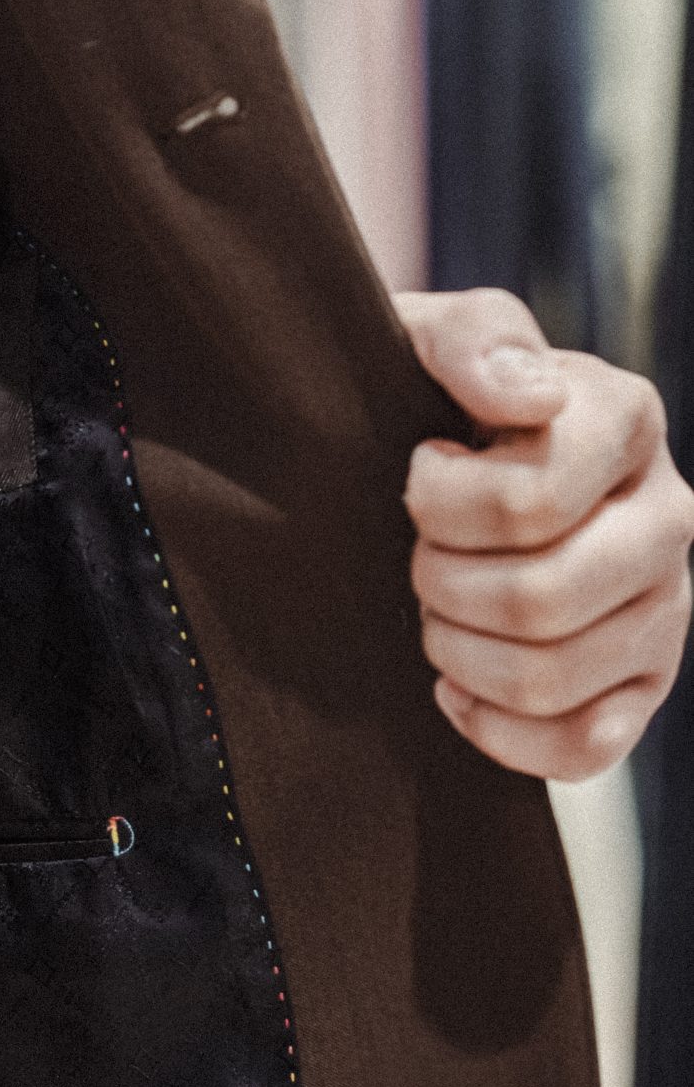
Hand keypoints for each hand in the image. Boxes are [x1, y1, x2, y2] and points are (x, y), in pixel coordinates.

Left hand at [396, 287, 693, 780]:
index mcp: (627, 420)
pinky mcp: (645, 687)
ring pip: (551, 677)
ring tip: (436, 610)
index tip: (419, 472)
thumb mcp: (433, 339)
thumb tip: (531, 401)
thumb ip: (475, 338)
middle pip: (539, 600)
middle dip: (441, 585)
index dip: (441, 504)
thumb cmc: (430, 401)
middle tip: (418, 556)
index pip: (533, 501)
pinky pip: (584, 748)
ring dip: (457, 652)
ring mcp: (667, 609)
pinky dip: (498, 730)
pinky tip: (459, 686)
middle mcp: (669, 516)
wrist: (431, 463)